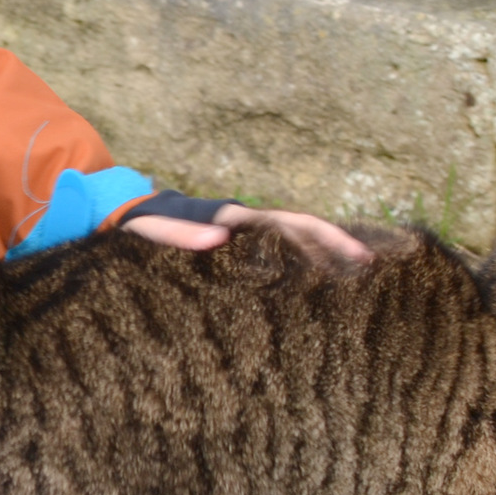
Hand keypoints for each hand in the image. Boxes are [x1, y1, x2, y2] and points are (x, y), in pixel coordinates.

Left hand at [121, 204, 371, 263]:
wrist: (124, 211)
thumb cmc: (137, 224)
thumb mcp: (151, 229)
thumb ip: (181, 233)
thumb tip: (222, 237)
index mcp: (230, 215)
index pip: (286, 224)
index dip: (321, 238)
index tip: (352, 254)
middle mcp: (242, 218)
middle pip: (299, 227)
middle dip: (335, 244)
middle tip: (370, 266)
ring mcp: (241, 229)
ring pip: (292, 236)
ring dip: (322, 252)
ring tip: (356, 276)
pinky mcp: (235, 242)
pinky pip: (274, 249)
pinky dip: (298, 260)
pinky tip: (314, 282)